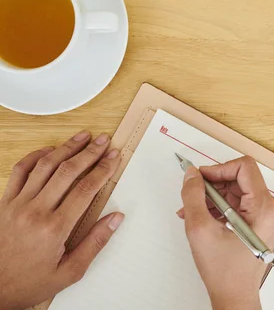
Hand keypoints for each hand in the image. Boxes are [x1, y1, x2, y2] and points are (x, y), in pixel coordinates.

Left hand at [0, 131, 123, 309]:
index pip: (85, 189)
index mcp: (55, 228)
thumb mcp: (70, 271)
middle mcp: (35, 211)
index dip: (103, 170)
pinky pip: (19, 171)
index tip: (114, 158)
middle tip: (104, 141)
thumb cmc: (30, 282)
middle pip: (68, 171)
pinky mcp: (4, 203)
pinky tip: (50, 150)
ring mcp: (17, 204)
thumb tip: (116, 218)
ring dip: (66, 148)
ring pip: (45, 166)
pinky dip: (35, 157)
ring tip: (83, 137)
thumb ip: (95, 243)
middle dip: (90, 153)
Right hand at [179, 157, 273, 309]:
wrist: (235, 294)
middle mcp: (271, 208)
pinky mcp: (261, 220)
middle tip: (193, 193)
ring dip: (213, 196)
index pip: (244, 167)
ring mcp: (268, 215)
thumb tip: (192, 175)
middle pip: (240, 178)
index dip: (218, 168)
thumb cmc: (226, 272)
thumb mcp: (201, 229)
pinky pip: (239, 201)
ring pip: (237, 189)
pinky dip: (220, 205)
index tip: (201, 176)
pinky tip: (204, 216)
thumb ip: (193, 197)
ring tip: (194, 210)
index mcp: (264, 208)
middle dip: (213, 184)